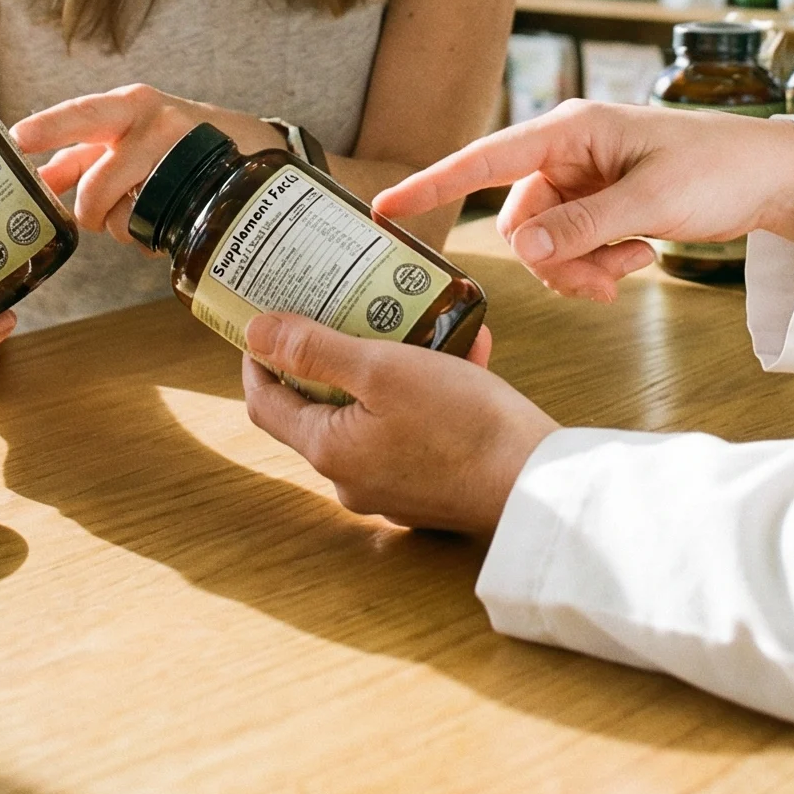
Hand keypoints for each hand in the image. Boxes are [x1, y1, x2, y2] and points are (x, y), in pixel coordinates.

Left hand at [11, 84, 280, 242]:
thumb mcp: (125, 133)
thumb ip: (79, 155)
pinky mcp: (202, 192)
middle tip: (92, 215)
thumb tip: (39, 182)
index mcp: (129, 105)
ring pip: (124, 215)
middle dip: (89, 210)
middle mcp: (156, 124)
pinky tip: (159, 217)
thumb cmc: (170, 138)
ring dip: (119, 225)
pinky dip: (145, 235)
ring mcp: (182, 158)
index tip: (19, 137)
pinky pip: (152, 230)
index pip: (83, 115)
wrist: (244, 144)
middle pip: (98, 182)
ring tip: (136, 209)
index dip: (50, 126)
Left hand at [241, 316, 556, 534]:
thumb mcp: (383, 368)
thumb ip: (316, 349)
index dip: (259, 358)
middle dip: (332, 353)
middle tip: (345, 307)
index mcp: (330, 450)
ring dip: (390, 365)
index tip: (266, 320)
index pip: (266, 402)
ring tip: (417, 321)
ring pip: (373, 412)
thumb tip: (256, 332)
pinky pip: (415, 428)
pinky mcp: (431, 485)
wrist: (538, 483)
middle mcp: (352, 478)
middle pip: (320, 405)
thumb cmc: (462, 424)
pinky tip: (464, 352)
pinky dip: (429, 389)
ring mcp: (392, 486)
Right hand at [373, 100, 793, 300]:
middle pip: (519, 220)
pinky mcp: (601, 205)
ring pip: (545, 243)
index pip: (484, 158)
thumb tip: (521, 251)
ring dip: (582, 267)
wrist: (772, 177)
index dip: (432, 184)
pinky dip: (599, 264)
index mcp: (570, 129)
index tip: (385, 209)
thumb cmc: (718, 168)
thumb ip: (583, 228)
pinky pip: (572, 248)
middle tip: (604, 281)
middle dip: (554, 260)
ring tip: (632, 264)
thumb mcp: (651, 201)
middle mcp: (568, 151)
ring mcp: (584, 180)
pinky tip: (640, 258)